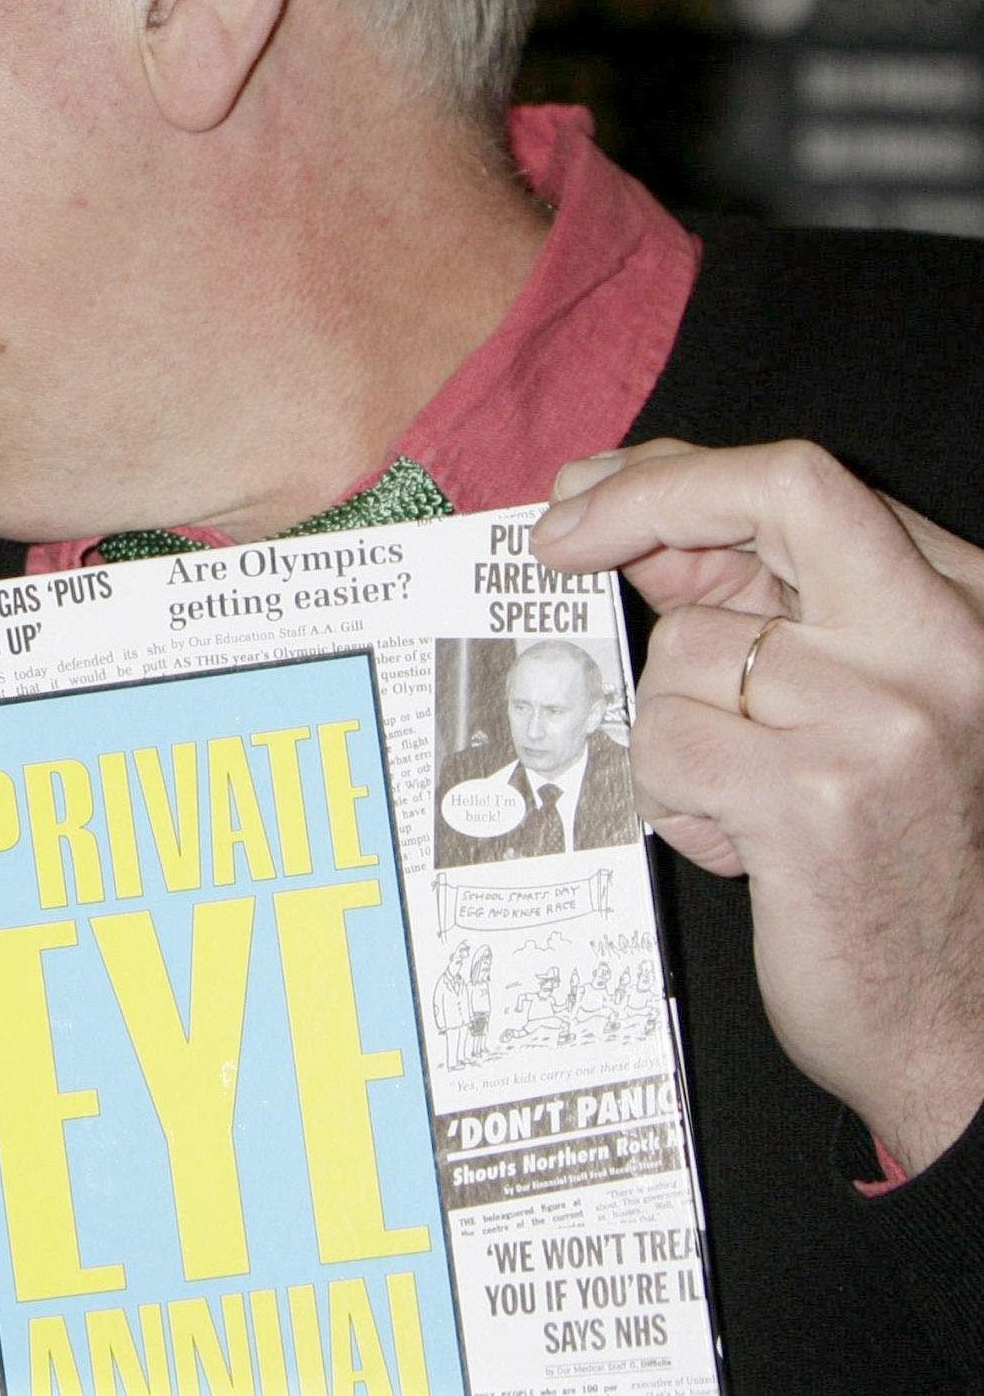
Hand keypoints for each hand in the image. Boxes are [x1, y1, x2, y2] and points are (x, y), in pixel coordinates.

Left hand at [535, 438, 983, 1173]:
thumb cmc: (895, 861)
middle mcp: (948, 647)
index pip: (811, 485)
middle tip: (557, 543)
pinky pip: (665, 743)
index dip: (681, 476)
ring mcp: (887, 718)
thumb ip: (767, 609)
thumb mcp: (857, 709)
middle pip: (774, 499)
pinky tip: (741, 845)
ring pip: (683, 653)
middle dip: (642, 503)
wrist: (960, 1023)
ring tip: (746, 801)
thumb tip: (629, 522)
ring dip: (676, 729)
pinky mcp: (816, 796)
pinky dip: (675, 797)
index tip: (588, 495)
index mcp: (967, 611)